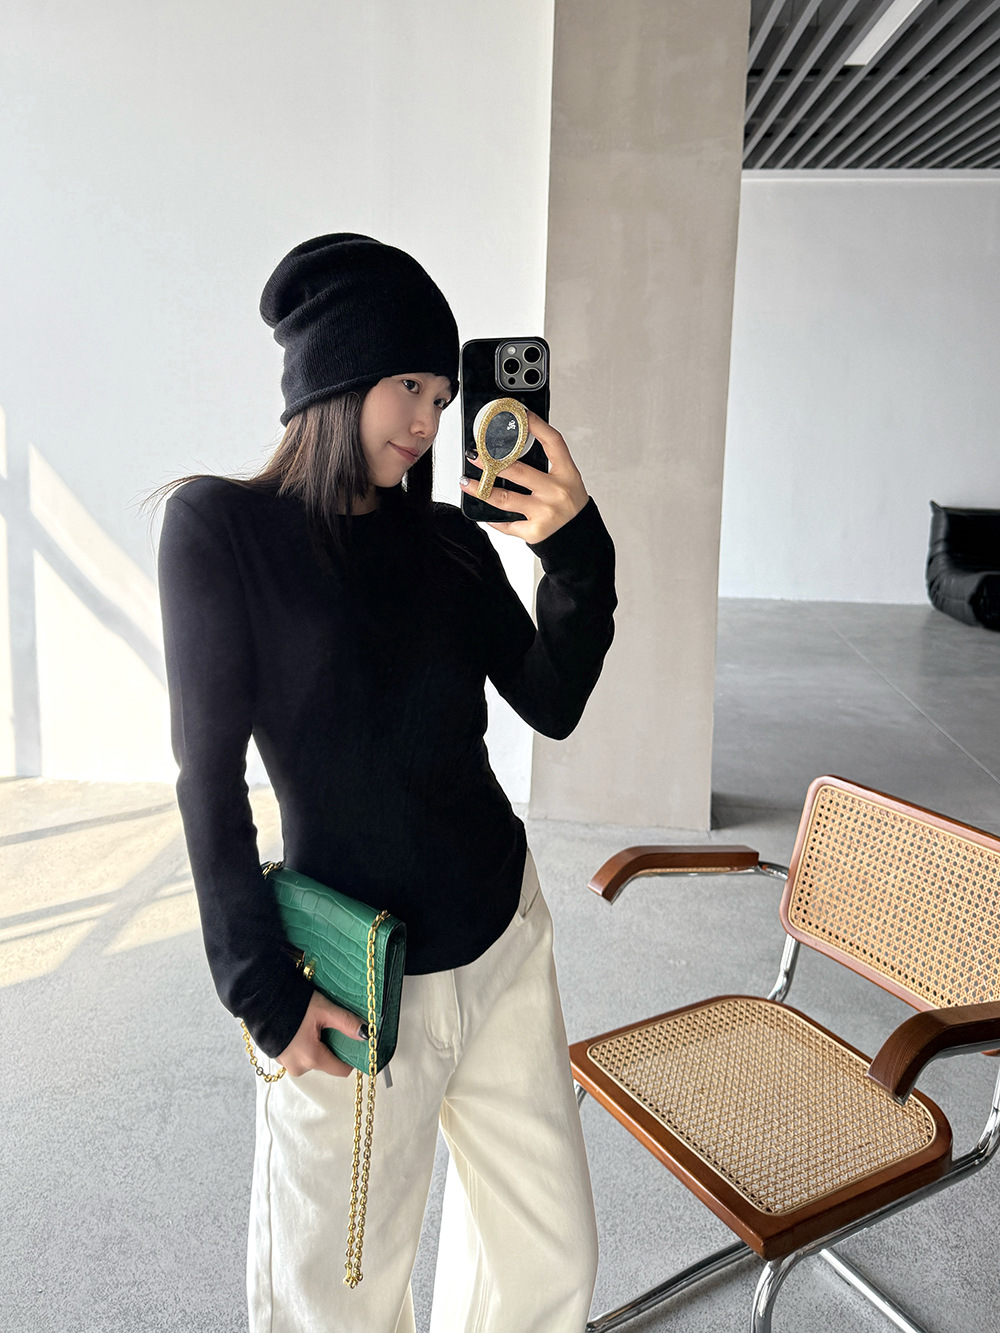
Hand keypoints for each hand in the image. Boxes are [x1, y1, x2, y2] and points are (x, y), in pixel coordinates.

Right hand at [277, 989, 365, 1077]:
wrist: (258, 997)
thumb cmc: (288, 1003)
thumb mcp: (323, 1010)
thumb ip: (347, 1023)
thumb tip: (367, 1034)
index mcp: (311, 1058)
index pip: (342, 1070)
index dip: (351, 1056)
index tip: (353, 1042)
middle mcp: (298, 1067)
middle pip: (327, 1062)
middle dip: (331, 1045)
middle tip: (328, 1025)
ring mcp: (286, 1063)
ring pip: (313, 1057)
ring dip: (316, 1043)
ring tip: (312, 1023)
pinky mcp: (279, 1056)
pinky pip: (299, 1054)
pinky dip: (304, 1043)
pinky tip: (301, 1026)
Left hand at [460, 410, 588, 543]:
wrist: (579, 539)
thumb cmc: (570, 506)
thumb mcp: (567, 481)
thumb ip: (546, 466)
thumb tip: (513, 449)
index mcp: (567, 474)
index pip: (553, 443)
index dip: (537, 425)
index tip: (521, 413)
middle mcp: (557, 492)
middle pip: (519, 471)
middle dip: (491, 462)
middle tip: (474, 454)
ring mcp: (545, 513)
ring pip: (505, 498)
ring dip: (480, 489)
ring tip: (465, 481)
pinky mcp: (535, 531)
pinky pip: (507, 524)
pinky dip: (493, 519)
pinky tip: (483, 513)